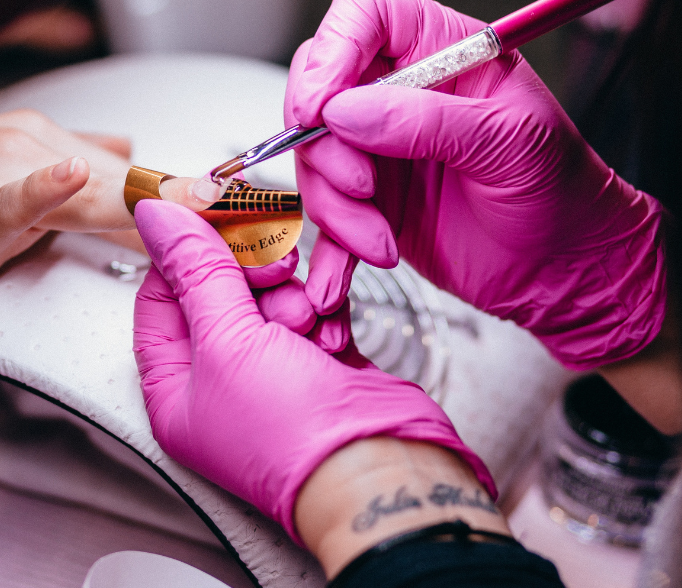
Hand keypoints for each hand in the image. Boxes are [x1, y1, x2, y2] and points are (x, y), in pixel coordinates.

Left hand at [132, 199, 494, 541]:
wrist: (379, 468)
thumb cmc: (294, 436)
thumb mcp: (227, 342)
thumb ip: (195, 271)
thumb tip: (157, 219)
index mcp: (176, 390)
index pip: (158, 301)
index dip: (180, 256)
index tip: (205, 215)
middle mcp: (220, 383)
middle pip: (218, 294)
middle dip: (248, 276)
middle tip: (274, 267)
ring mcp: (273, 372)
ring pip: (270, 298)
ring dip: (291, 297)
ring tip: (307, 318)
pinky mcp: (319, 362)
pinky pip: (313, 310)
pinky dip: (325, 312)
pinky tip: (332, 335)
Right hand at [287, 0, 665, 369]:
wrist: (561, 268)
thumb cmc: (559, 191)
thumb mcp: (509, 142)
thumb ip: (428, 121)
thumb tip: (346, 112)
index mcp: (441, 54)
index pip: (365, 20)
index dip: (331, 54)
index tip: (320, 106)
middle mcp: (400, 98)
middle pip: (319, 94)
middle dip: (326, 149)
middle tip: (363, 186)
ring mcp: (380, 153)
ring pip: (315, 162)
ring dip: (335, 210)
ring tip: (378, 241)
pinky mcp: (371, 204)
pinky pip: (326, 216)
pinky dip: (331, 248)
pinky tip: (347, 272)